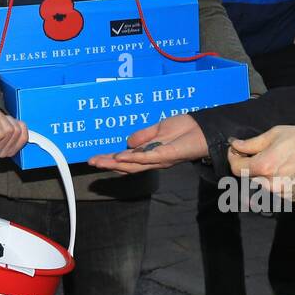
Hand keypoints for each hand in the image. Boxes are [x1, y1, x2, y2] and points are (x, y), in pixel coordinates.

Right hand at [86, 112, 207, 173]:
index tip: (95, 158)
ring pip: (134, 165)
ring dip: (116, 163)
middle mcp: (153, 159)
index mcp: (149, 153)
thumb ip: (143, 136)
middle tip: (92, 162)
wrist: (203, 129)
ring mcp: (159, 158)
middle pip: (127, 165)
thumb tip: (127, 143)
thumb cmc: (184, 128)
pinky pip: (147, 158)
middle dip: (109, 163)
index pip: (127, 159)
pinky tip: (121, 156)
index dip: (111, 158)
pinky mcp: (166, 155)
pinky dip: (133, 158)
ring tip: (100, 161)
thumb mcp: (158, 129)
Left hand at [227, 125, 294, 199]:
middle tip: (259, 151)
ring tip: (278, 160)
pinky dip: (276, 181)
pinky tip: (288, 169)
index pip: (236, 168)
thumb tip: (235, 145)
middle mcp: (270, 184)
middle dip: (250, 164)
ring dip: (263, 173)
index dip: (233, 157)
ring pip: (262, 184)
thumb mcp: (274, 134)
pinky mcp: (292, 197)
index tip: (236, 150)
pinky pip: (276, 189)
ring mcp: (282, 193)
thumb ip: (251, 143)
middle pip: (249, 176)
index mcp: (264, 167)